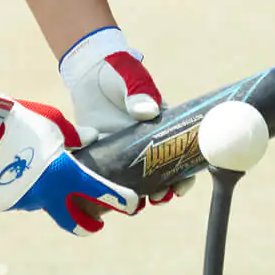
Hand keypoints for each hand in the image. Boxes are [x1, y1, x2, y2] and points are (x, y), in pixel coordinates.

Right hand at [0, 79, 138, 235]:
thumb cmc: (23, 120)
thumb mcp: (56, 124)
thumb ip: (77, 137)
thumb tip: (92, 139)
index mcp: (66, 175)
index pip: (103, 194)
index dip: (122, 201)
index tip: (132, 204)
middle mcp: (49, 195)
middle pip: (75, 222)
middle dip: (89, 225)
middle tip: (97, 222)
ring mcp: (26, 201)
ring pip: (48, 206)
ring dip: (55, 199)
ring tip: (51, 180)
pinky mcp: (6, 202)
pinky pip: (25, 199)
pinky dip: (31, 190)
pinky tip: (26, 175)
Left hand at [59, 27, 190, 204]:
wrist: (89, 70)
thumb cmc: (119, 72)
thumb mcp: (133, 78)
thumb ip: (139, 92)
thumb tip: (147, 111)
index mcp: (162, 127)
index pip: (181, 154)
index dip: (185, 172)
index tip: (182, 184)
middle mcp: (146, 144)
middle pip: (161, 175)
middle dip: (164, 190)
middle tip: (161, 197)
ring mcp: (124, 151)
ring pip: (136, 181)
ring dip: (140, 196)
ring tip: (139, 204)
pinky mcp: (102, 153)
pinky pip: (108, 175)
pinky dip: (111, 188)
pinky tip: (110, 197)